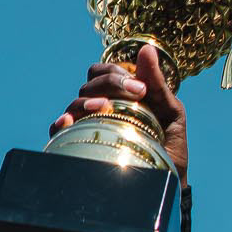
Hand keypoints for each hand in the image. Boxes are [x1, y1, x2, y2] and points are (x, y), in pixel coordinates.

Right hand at [49, 44, 188, 185]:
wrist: (169, 183)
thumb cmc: (170, 146)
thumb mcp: (170, 112)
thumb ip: (158, 82)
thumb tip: (146, 49)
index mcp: (119, 95)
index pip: (102, 72)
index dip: (118, 73)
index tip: (141, 89)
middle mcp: (101, 107)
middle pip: (89, 84)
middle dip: (110, 84)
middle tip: (134, 96)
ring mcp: (89, 126)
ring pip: (76, 103)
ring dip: (87, 101)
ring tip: (102, 106)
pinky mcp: (80, 146)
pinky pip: (60, 131)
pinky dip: (61, 124)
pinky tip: (68, 123)